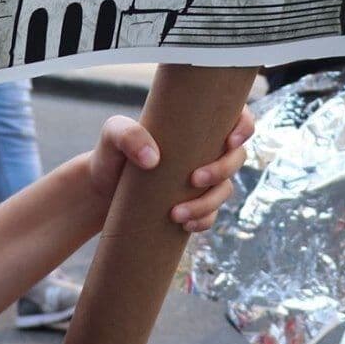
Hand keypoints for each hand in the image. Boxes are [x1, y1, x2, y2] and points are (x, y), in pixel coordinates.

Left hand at [84, 108, 254, 232]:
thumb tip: (153, 158)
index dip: (244, 127)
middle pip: (237, 157)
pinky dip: (203, 221)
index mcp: (193, 125)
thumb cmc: (110, 154)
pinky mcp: (194, 204)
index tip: (230, 141)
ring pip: (225, 190)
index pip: (235, 117)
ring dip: (208, 203)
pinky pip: (212, 215)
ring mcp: (201, 179)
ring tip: (176, 214)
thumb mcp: (112, 135)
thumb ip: (127, 135)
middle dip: (223, 170)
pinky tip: (184, 226)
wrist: (100, 190)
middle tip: (194, 179)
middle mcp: (204, 150)